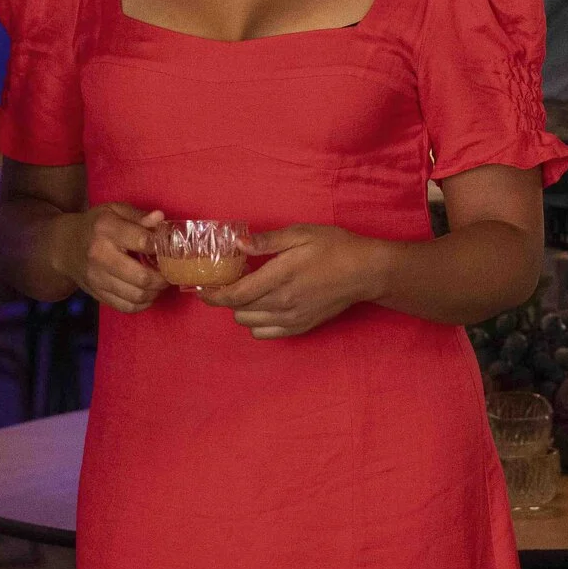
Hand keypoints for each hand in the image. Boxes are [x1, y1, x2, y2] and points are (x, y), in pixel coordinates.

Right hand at [53, 203, 167, 312]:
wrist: (63, 246)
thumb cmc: (95, 226)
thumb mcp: (114, 211)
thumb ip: (139, 216)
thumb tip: (160, 219)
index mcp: (106, 229)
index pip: (143, 241)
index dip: (163, 246)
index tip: (171, 248)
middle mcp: (100, 255)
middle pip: (141, 277)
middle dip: (163, 277)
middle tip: (170, 272)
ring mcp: (97, 278)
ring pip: (136, 296)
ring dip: (155, 292)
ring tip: (160, 282)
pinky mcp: (97, 293)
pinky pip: (127, 307)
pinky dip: (143, 303)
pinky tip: (148, 292)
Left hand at [200, 224, 390, 339]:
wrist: (366, 272)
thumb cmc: (335, 247)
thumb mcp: (301, 234)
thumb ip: (267, 241)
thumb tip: (238, 243)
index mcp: (280, 278)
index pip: (236, 294)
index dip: (213, 295)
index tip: (201, 289)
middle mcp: (283, 303)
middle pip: (238, 311)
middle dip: (226, 298)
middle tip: (228, 281)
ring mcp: (292, 318)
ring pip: (250, 324)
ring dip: (241, 310)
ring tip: (247, 292)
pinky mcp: (301, 327)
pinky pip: (267, 334)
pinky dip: (257, 323)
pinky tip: (263, 306)